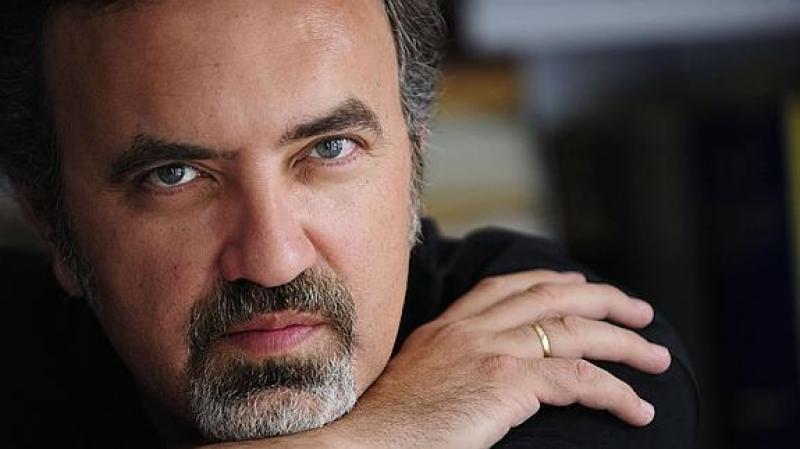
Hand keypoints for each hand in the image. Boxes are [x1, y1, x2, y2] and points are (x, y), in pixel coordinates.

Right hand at [337, 270, 670, 448]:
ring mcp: (491, 350)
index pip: (508, 286)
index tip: (580, 282)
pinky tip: (638, 409)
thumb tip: (477, 377)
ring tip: (657, 360)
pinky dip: (616, 392)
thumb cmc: (390, 425)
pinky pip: (578, 381)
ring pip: (576, 332)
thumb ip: (450, 364)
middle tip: (641, 312)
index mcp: (450, 325)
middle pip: (553, 296)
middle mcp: (472, 328)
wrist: (366, 441)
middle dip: (605, 299)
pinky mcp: (507, 382)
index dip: (551, 280)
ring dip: (625, 344)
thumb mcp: (418, 378)